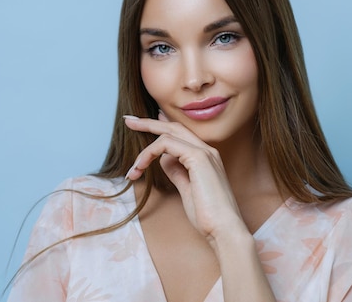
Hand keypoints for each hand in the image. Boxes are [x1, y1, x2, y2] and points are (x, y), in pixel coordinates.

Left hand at [123, 114, 244, 242]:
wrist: (224, 229)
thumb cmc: (207, 216)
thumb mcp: (187, 189)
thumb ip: (177, 172)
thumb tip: (164, 160)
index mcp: (206, 157)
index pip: (181, 133)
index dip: (161, 126)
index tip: (142, 125)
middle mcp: (207, 150)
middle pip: (174, 126)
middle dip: (148, 123)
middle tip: (128, 121)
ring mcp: (204, 152)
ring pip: (168, 133)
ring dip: (144, 151)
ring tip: (132, 170)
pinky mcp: (198, 158)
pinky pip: (166, 144)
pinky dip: (149, 154)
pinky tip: (140, 168)